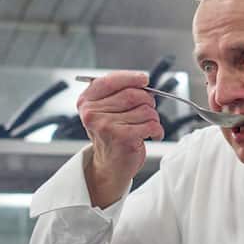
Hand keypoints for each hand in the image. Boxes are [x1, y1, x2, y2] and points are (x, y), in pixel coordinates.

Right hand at [77, 71, 164, 207]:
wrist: (110, 166)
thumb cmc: (112, 136)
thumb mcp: (106, 111)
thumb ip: (118, 94)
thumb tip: (142, 82)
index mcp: (86, 102)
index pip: (110, 81)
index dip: (130, 77)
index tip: (144, 79)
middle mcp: (92, 113)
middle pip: (133, 94)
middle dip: (148, 101)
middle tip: (148, 110)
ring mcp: (106, 125)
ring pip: (145, 110)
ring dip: (153, 118)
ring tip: (146, 127)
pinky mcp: (122, 137)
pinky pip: (151, 124)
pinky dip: (157, 130)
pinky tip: (152, 135)